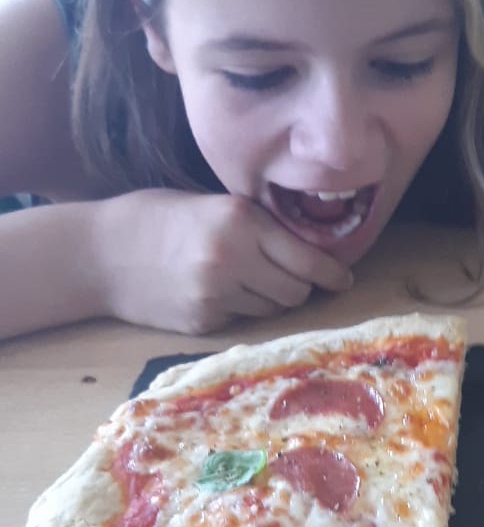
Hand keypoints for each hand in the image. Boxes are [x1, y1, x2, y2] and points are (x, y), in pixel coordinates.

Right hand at [95, 190, 352, 333]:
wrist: (97, 254)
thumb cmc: (154, 218)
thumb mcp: (210, 204)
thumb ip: (255, 225)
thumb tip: (306, 250)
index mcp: (240, 221)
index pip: (307, 259)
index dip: (331, 273)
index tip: (343, 279)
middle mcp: (233, 259)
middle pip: (296, 291)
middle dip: (301, 287)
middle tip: (295, 280)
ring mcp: (216, 295)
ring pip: (272, 309)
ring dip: (270, 299)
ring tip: (244, 281)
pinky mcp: (202, 322)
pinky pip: (242, 320)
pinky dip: (238, 309)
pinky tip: (214, 292)